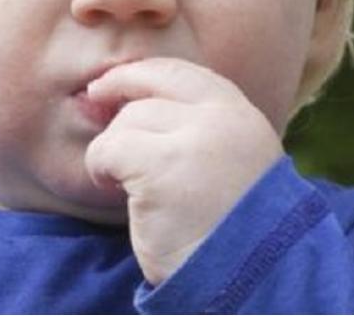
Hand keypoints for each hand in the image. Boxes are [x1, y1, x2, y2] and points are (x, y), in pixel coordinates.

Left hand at [83, 57, 283, 285]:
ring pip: (127, 122)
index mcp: (241, 117)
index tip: (109, 85)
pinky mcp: (161, 169)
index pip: (181, 73)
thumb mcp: (232, 164)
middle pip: (148, 95)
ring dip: (114, 153)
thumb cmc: (233, 231)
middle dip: (116, 112)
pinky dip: (100, 168)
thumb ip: (197, 131)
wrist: (253, 279)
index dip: (139, 76)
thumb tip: (127, 101)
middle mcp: (221, 120)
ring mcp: (192, 142)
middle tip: (101, 133)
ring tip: (125, 185)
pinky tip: (113, 189)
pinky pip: (109, 150)